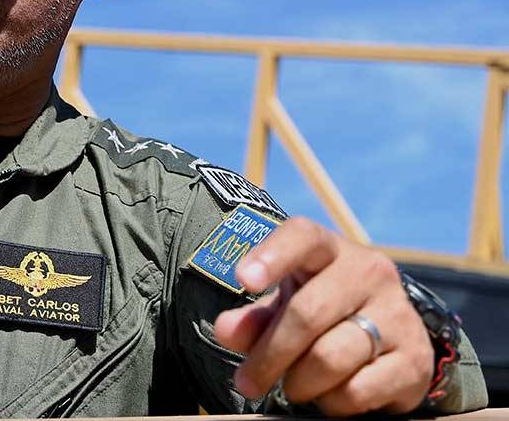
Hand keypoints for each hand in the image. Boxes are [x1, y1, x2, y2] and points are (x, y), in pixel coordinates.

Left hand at [214, 217, 433, 415]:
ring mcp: (398, 314)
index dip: (272, 255)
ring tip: (292, 387)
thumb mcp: (286, 304)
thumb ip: (254, 318)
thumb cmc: (323, 311)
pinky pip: (358, 390)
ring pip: (330, 358)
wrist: (393, 335)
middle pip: (307, 314)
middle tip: (248, 383)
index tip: (243, 280)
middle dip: (269, 356)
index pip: (303, 237)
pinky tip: (328, 396)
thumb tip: (226, 331)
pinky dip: (332, 402)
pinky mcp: (415, 359)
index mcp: (330, 249)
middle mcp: (370, 272)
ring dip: (299, 383)